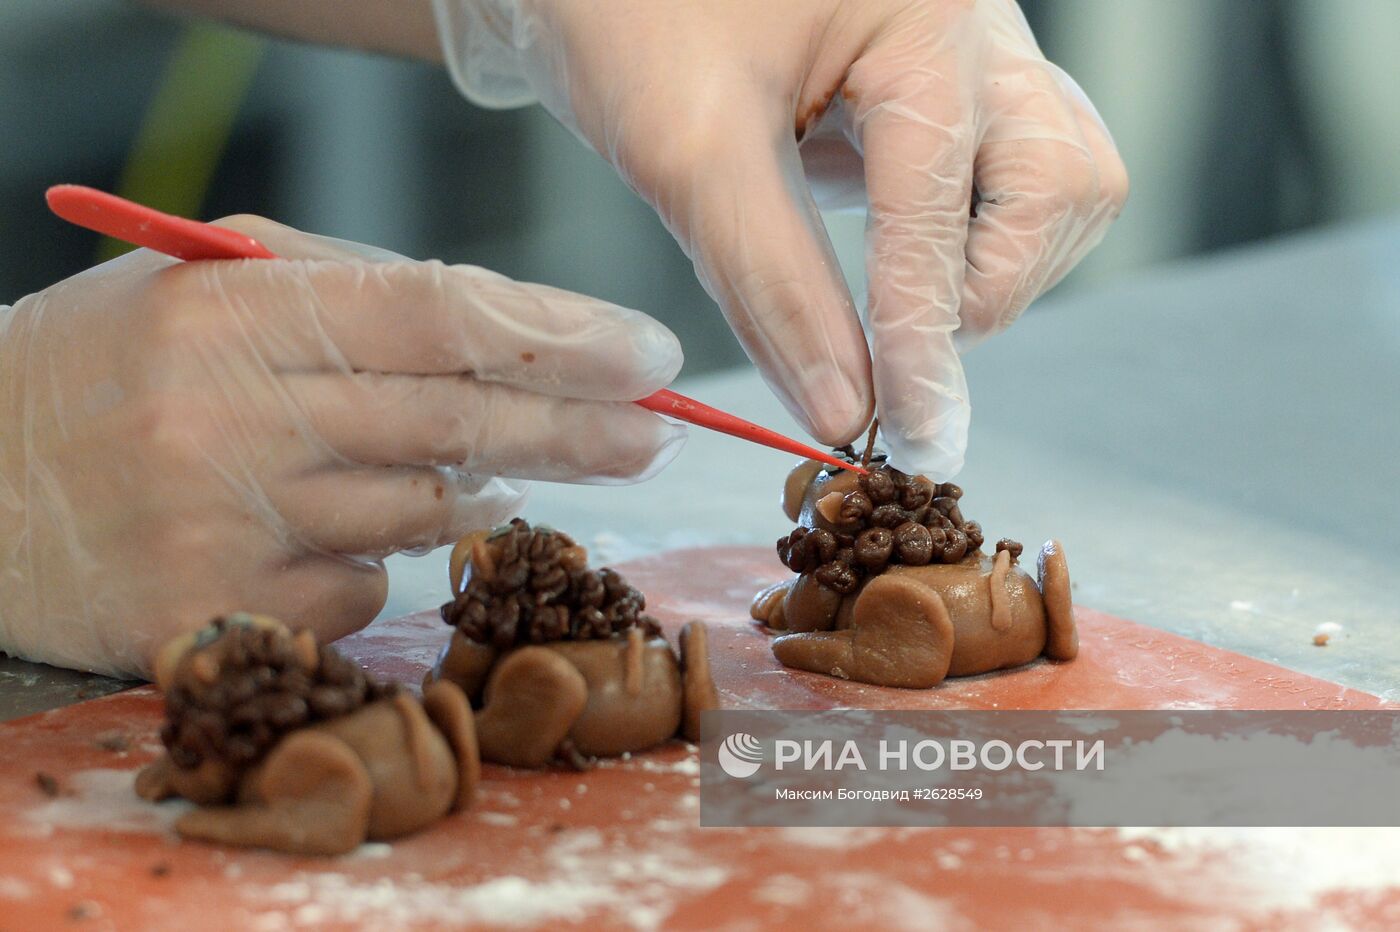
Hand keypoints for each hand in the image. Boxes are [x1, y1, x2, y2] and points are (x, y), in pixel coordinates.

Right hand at [0, 217, 683, 675]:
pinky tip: (330, 523)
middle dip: (580, 429)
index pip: (440, 320)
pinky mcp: (224, 620)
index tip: (649, 354)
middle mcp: (232, 424)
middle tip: (660, 431)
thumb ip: (352, 295)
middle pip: (459, 424)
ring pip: (424, 514)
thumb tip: (514, 342)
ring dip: (480, 488)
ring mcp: (227, 532)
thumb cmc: (107, 370)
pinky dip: (378, 555)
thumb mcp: (207, 287)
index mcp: (234, 315)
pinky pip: (365, 590)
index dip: (561, 338)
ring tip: (489, 463)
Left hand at [432, 0, 1126, 475]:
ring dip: (991, 267)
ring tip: (893, 297)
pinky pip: (1018, 174)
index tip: (906, 436)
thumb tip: (841, 410)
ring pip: (1060, 184)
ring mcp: (973, 50)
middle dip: (983, 288)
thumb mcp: (687, 147)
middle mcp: (975, 26)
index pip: (945, 209)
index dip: (923, 339)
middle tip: (895, 345)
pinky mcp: (949, 83)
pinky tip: (900, 256)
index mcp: (924, 16)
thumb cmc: (630, 14)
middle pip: (1062, 187)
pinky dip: (970, 238)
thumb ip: (773, 281)